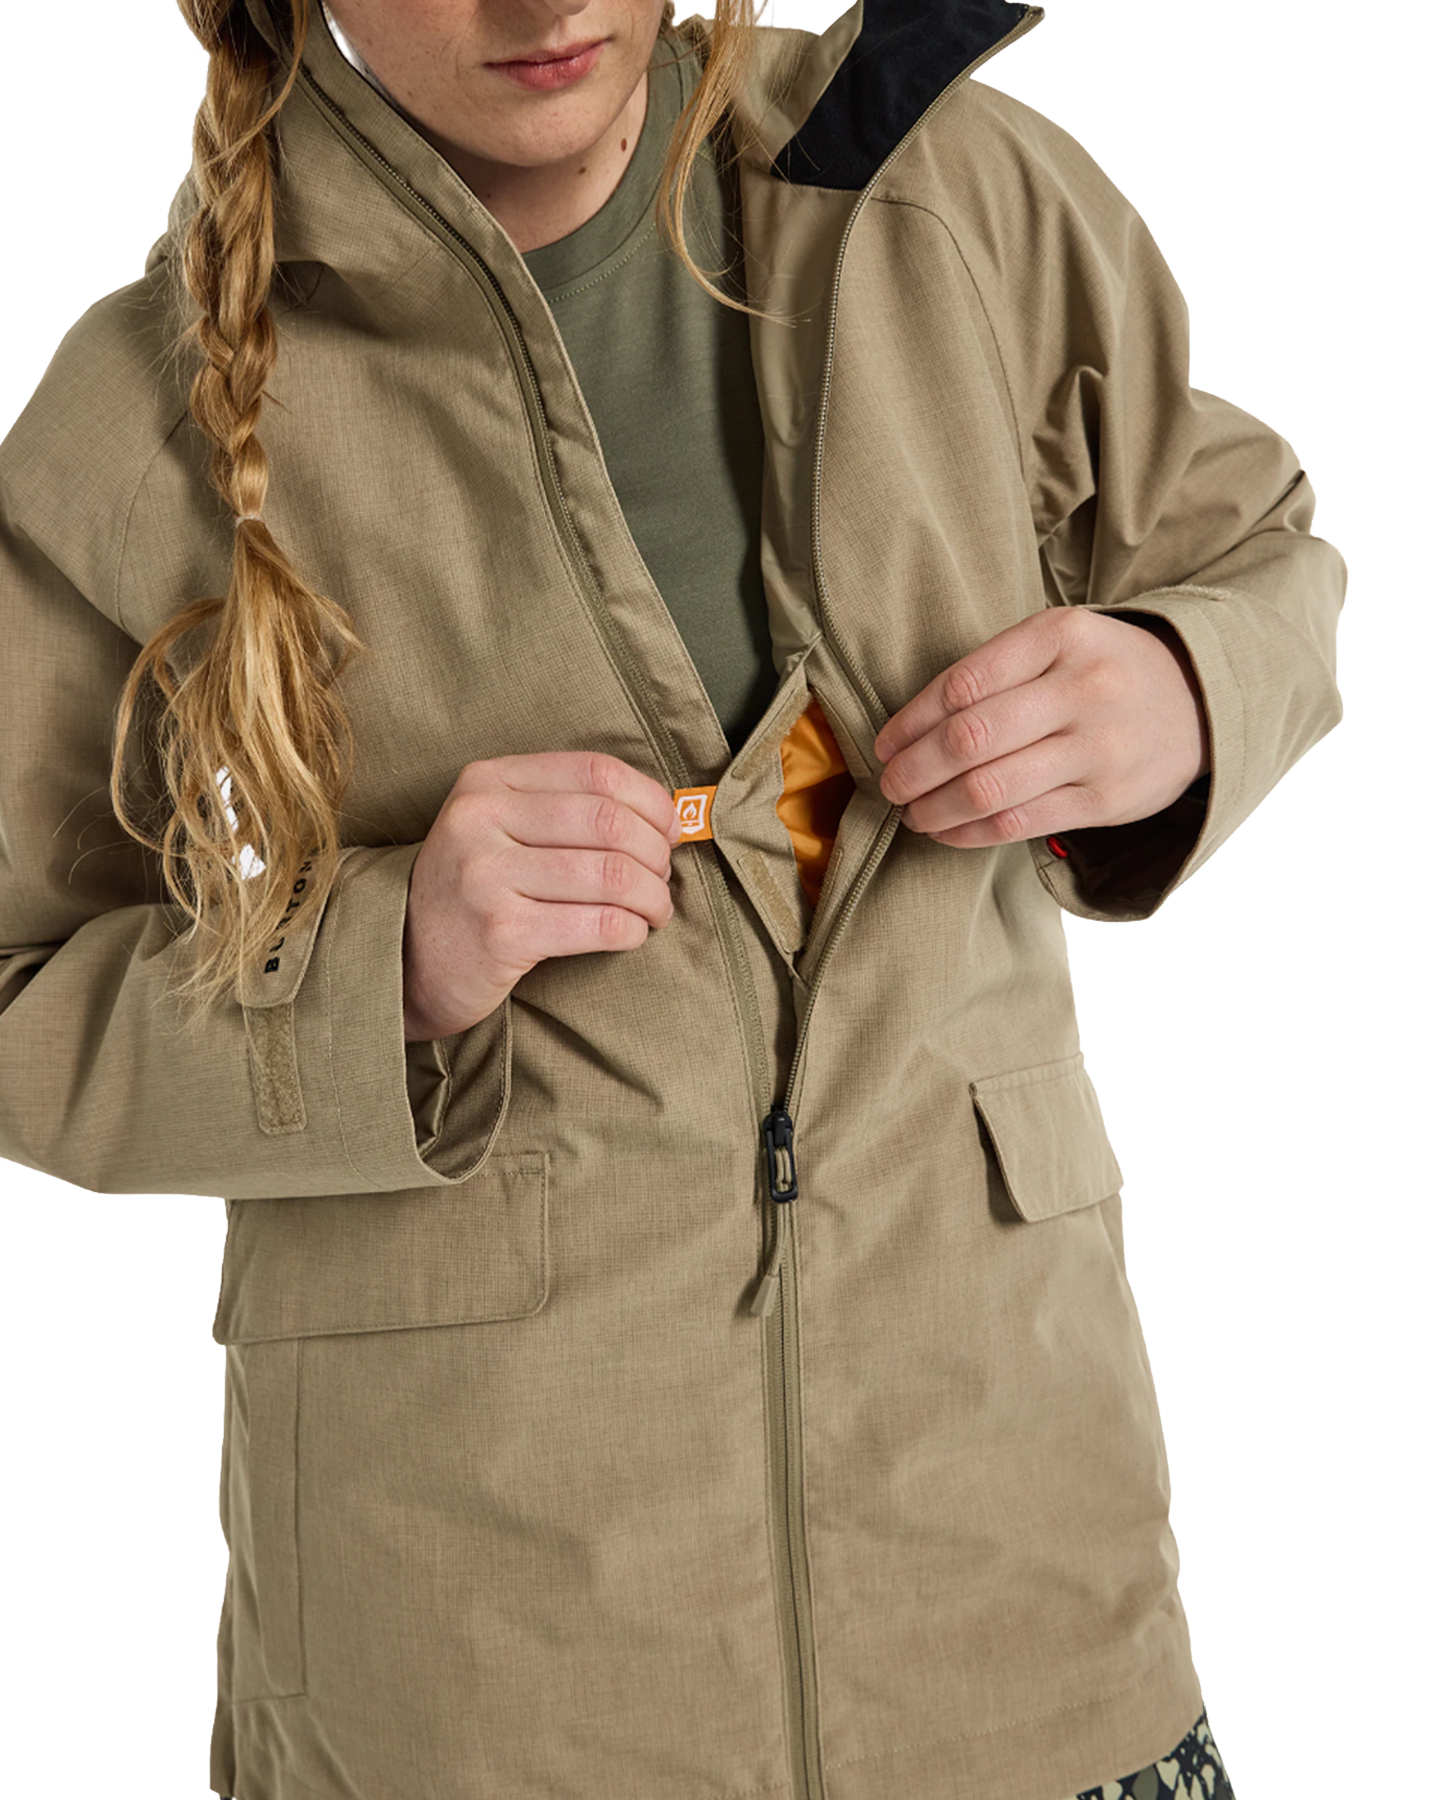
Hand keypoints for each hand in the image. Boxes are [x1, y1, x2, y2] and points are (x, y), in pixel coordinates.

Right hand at [402, 751, 682, 1041]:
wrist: (408, 961)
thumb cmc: (474, 892)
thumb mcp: (500, 827)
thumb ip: (567, 807)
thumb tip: (668, 815)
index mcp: (487, 780)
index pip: (596, 772)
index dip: (651, 802)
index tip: (670, 832)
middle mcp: (479, 819)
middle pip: (609, 822)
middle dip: (655, 854)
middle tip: (662, 881)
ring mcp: (485, 876)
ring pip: (611, 875)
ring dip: (652, 898)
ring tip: (654, 911)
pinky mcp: (500, 932)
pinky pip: (599, 924)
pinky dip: (631, 930)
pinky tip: (630, 934)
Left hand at [871, 609, 1209, 848]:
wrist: (1201, 702)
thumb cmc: (1105, 670)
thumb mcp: (1060, 642)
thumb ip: (994, 671)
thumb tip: (909, 729)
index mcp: (1061, 636)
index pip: (962, 684)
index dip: (910, 722)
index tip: (884, 745)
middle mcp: (1083, 689)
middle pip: (969, 738)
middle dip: (912, 770)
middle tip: (888, 785)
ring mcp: (1099, 748)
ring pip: (990, 788)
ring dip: (933, 807)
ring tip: (911, 812)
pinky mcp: (1107, 800)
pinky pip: (1019, 823)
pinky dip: (968, 833)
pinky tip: (946, 831)